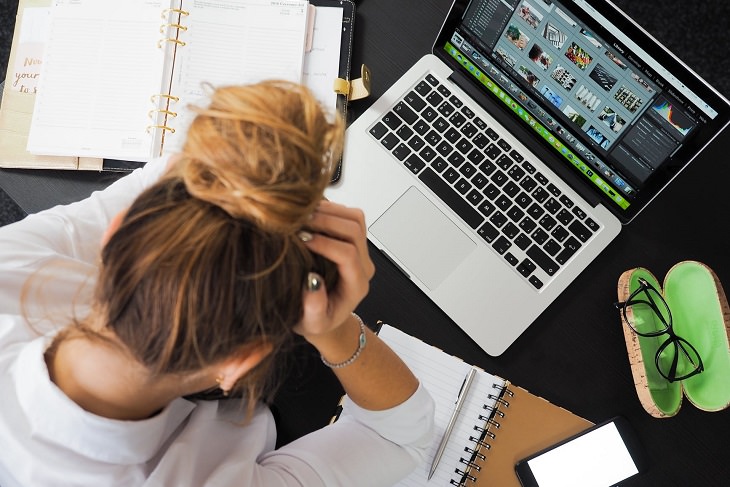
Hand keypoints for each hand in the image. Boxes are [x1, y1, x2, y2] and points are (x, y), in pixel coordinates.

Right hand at [294, 200, 373, 339]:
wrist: (324, 316)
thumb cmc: (317, 320)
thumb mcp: (312, 323)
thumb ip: (314, 308)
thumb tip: (312, 281)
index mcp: (356, 285)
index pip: (348, 255)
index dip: (325, 243)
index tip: (301, 240)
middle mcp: (363, 265)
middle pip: (354, 230)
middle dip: (326, 221)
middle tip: (298, 222)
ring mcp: (360, 250)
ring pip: (355, 218)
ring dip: (329, 211)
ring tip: (302, 215)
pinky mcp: (352, 239)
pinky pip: (348, 215)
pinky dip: (329, 208)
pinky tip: (307, 214)